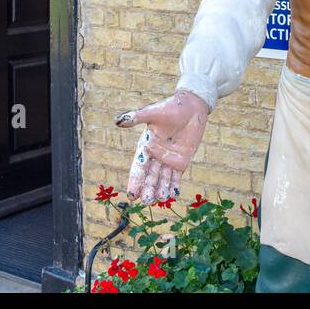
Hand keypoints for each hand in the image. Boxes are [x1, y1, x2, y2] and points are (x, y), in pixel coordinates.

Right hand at [116, 89, 210, 204]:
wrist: (191, 107)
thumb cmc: (170, 107)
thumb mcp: (153, 112)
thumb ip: (136, 117)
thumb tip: (118, 121)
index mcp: (145, 146)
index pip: (138, 167)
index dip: (135, 181)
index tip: (132, 195)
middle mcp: (155, 156)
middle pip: (150, 177)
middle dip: (148, 189)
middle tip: (147, 201)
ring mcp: (168, 160)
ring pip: (162, 179)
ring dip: (160, 190)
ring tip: (160, 200)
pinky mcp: (181, 161)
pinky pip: (176, 177)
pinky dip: (174, 186)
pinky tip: (173, 196)